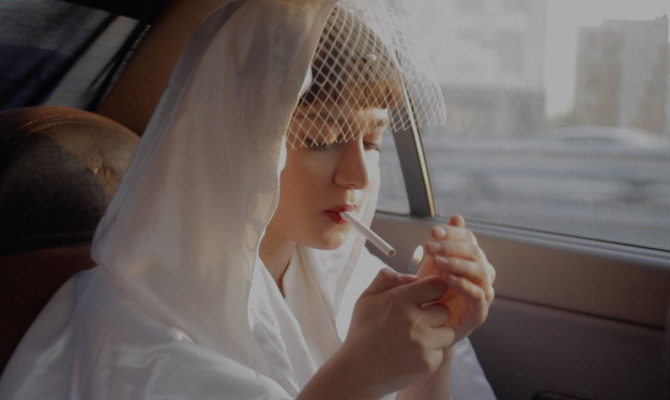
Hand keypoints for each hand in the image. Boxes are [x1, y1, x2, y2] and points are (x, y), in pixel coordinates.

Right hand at [333, 268, 453, 397]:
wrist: (356, 372)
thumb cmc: (362, 333)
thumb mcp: (366, 299)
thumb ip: (386, 279)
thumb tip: (412, 276)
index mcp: (399, 300)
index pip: (437, 285)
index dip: (434, 290)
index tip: (427, 297)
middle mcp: (413, 321)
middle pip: (445, 310)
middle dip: (434, 315)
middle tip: (417, 322)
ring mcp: (422, 344)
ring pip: (448, 332)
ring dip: (436, 335)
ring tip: (415, 339)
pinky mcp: (427, 363)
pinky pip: (441, 353)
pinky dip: (430, 354)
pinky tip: (411, 354)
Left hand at [417, 214, 495, 341]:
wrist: (426, 325)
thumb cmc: (431, 291)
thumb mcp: (433, 263)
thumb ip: (445, 241)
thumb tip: (458, 217)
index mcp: (473, 259)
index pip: (469, 239)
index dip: (452, 234)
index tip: (432, 232)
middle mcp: (482, 274)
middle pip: (474, 253)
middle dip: (451, 246)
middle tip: (429, 245)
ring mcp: (483, 293)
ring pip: (479, 272)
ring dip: (457, 263)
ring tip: (437, 261)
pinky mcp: (479, 313)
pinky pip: (477, 296)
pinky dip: (464, 285)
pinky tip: (447, 279)